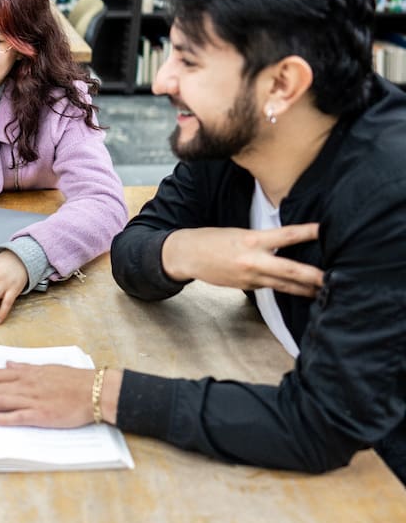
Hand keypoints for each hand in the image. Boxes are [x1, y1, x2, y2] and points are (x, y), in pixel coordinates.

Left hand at [0, 363, 112, 428]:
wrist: (94, 391)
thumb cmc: (72, 380)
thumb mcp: (46, 368)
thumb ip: (26, 367)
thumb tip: (9, 362)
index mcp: (27, 373)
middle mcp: (26, 384)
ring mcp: (33, 400)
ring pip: (0, 401)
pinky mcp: (41, 415)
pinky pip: (18, 417)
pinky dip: (2, 419)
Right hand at [161, 223, 324, 296]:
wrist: (187, 255)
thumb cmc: (214, 240)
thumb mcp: (239, 233)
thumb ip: (263, 240)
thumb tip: (286, 245)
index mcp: (252, 240)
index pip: (287, 235)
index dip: (308, 232)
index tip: (326, 230)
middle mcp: (254, 261)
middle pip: (291, 270)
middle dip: (315, 276)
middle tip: (334, 279)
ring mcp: (251, 277)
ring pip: (285, 285)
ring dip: (306, 289)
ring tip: (325, 292)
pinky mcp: (247, 287)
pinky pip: (271, 287)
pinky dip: (285, 287)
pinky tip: (298, 290)